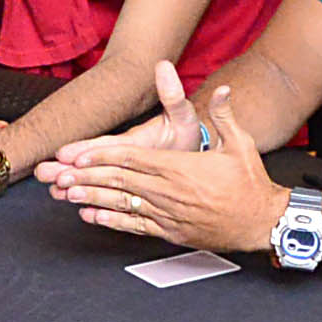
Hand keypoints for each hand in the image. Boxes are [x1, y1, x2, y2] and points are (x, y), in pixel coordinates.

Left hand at [38, 68, 280, 249]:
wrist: (262, 221)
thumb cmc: (250, 183)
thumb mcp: (241, 144)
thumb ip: (225, 115)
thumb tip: (223, 89)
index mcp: (182, 170)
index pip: (135, 159)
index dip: (103, 156)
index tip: (79, 155)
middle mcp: (170, 193)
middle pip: (121, 181)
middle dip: (87, 176)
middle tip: (58, 175)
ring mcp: (169, 215)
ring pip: (123, 204)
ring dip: (92, 198)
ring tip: (66, 194)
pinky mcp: (171, 232)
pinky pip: (135, 226)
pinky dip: (112, 221)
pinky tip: (93, 216)